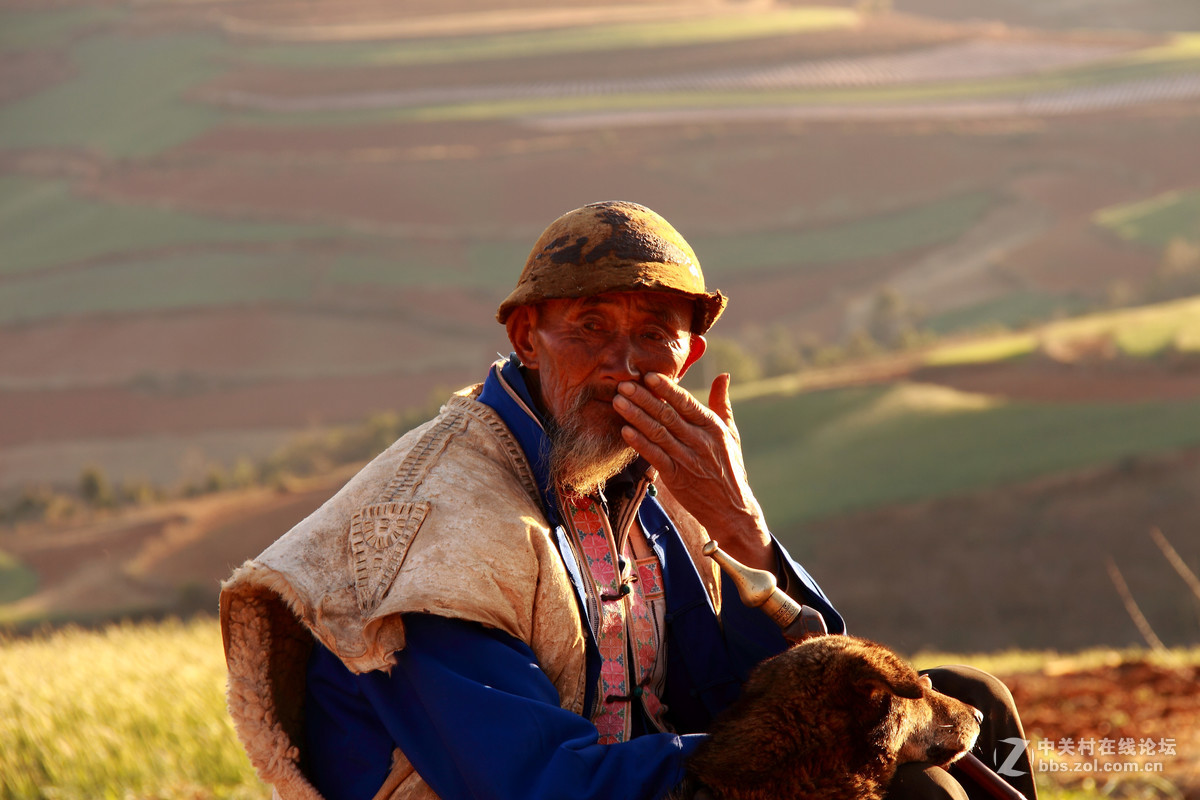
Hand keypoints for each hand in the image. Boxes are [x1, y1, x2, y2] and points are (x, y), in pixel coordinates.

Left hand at [613, 372, 773, 571]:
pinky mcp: (676, 478)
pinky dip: (640, 443)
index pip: (686, 402)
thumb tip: (723, 375)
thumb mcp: (730, 433)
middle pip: (668, 415)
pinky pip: (655, 457)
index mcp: (712, 427)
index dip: (667, 388)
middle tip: (624, 384)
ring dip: (636, 416)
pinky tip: (625, 431)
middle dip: (644, 398)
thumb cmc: (729, 467)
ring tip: (618, 402)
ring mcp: (687, 459)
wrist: (732, 509)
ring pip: (658, 433)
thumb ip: (722, 403)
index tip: (648, 375)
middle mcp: (700, 441)